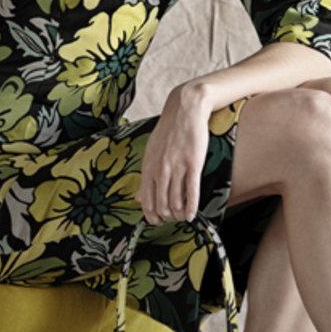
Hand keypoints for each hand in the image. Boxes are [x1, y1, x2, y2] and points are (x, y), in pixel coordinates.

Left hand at [136, 83, 213, 223]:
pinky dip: (192, 207)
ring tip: (182, 217)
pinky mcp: (193, 164)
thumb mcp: (151, 151)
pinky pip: (192, 192)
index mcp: (148, 166)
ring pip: (176, 201)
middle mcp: (160, 169)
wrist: (185, 109)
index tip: (157, 221)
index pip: (146, 200)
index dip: (151, 216)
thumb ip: (145, 176)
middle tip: (172, 220)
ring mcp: (177, 167)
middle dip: (166, 217)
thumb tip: (138, 199)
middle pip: (161, 204)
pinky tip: (192, 215)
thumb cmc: (168, 131)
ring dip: (179, 214)